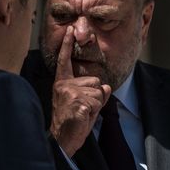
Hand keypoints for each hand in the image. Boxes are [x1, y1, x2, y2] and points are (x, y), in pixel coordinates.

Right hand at [50, 26, 111, 156]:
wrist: (62, 140)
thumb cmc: (71, 122)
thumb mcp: (84, 105)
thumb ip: (95, 94)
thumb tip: (107, 87)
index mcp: (62, 83)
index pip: (65, 61)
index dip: (67, 45)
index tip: (70, 30)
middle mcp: (64, 85)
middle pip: (95, 81)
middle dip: (95, 96)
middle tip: (82, 109)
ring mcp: (71, 92)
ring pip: (99, 92)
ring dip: (96, 105)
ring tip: (82, 114)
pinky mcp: (78, 102)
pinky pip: (98, 101)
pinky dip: (95, 111)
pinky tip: (83, 117)